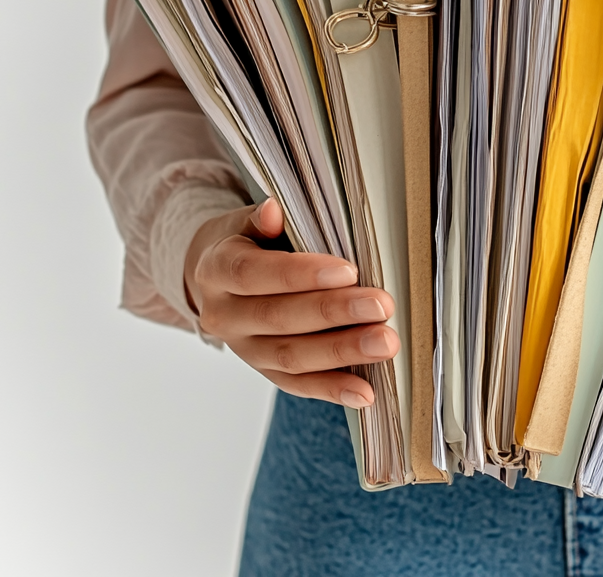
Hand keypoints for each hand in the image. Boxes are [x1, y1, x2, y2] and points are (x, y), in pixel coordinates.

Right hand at [184, 198, 398, 408]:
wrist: (221, 279)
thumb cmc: (249, 243)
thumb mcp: (247, 223)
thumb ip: (261, 220)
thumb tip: (273, 211)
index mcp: (217, 271)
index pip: (254, 274)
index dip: (300, 274)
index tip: (348, 270)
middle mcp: (225, 316)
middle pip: (279, 318)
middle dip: (334, 313)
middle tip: (381, 306)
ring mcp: (244, 350)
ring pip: (291, 357)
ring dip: (342, 352)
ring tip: (385, 343)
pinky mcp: (264, 371)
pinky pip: (297, 385)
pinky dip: (332, 389)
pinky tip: (365, 392)